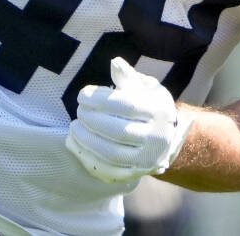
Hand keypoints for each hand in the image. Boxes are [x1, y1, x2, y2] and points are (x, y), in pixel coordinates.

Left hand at [65, 57, 194, 183]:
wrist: (166, 138)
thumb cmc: (149, 106)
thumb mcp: (146, 87)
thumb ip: (128, 77)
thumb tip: (115, 63)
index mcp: (159, 112)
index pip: (126, 106)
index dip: (100, 100)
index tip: (82, 95)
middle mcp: (156, 139)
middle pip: (118, 132)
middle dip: (92, 120)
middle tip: (79, 111)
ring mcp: (146, 161)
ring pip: (112, 154)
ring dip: (86, 140)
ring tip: (73, 127)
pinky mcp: (134, 175)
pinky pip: (108, 171)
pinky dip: (86, 158)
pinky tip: (74, 143)